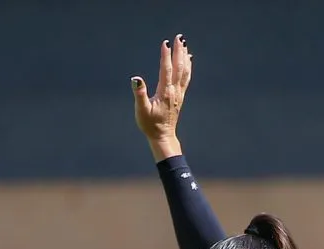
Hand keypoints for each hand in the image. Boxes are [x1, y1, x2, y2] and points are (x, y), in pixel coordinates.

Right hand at [131, 34, 192, 158]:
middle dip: (179, 51)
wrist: (163, 136)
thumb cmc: (149, 124)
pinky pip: (186, 78)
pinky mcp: (180, 96)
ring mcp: (179, 93)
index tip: (166, 43)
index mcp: (165, 92)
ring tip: (184, 44)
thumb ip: (139, 94)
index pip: (166, 70)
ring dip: (184, 57)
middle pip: (178, 67)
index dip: (166, 56)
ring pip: (184, 71)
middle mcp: (174, 91)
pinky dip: (188, 67)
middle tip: (179, 37)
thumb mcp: (141, 110)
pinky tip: (188, 60)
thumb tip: (135, 79)